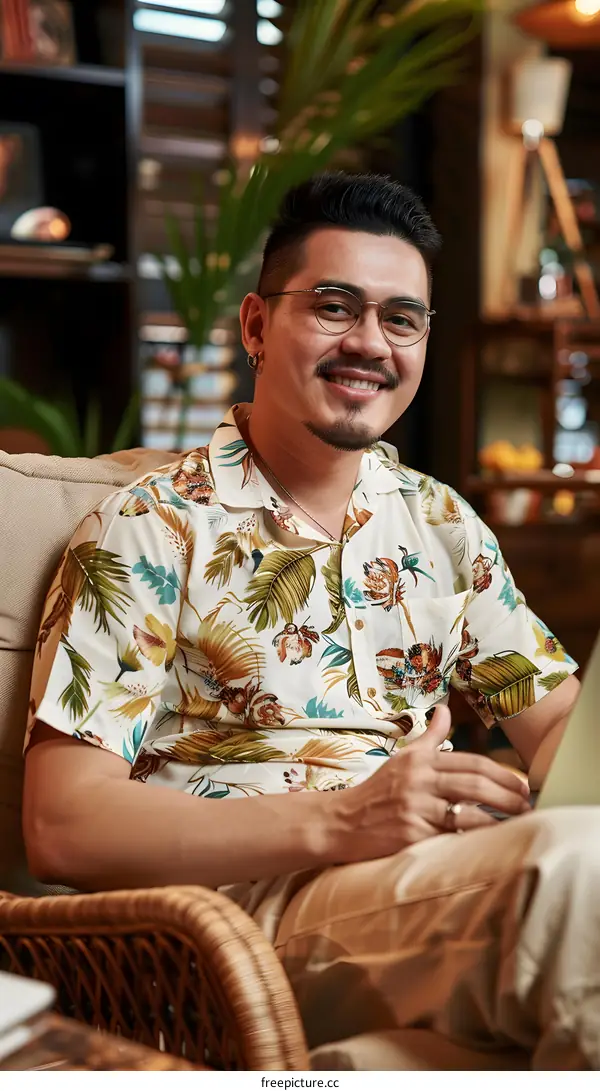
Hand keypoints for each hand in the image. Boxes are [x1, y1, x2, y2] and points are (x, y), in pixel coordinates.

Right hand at [329, 704, 531, 864]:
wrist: (342, 822)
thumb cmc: (378, 791)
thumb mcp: (403, 759)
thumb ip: (429, 736)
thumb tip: (444, 710)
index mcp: (420, 760)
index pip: (472, 762)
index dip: (503, 774)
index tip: (522, 786)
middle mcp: (418, 781)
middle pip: (475, 784)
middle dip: (507, 796)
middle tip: (526, 806)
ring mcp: (414, 808)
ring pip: (467, 812)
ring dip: (497, 820)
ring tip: (516, 825)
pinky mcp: (411, 835)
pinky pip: (451, 838)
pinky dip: (472, 840)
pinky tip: (489, 843)